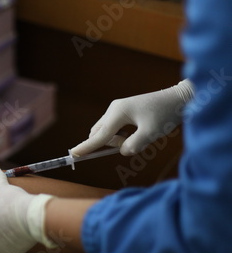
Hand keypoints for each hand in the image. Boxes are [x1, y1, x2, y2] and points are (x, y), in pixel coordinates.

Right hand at [71, 79, 193, 155]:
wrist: (179, 98)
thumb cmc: (165, 114)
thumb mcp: (151, 134)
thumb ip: (133, 146)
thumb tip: (122, 151)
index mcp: (117, 113)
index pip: (99, 136)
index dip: (87, 147)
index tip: (73, 154)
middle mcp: (113, 109)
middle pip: (99, 133)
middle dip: (109, 144)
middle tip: (131, 145)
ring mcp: (118, 109)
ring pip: (106, 131)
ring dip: (117, 140)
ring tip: (139, 138)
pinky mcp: (123, 111)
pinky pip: (114, 128)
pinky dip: (121, 135)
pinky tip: (137, 133)